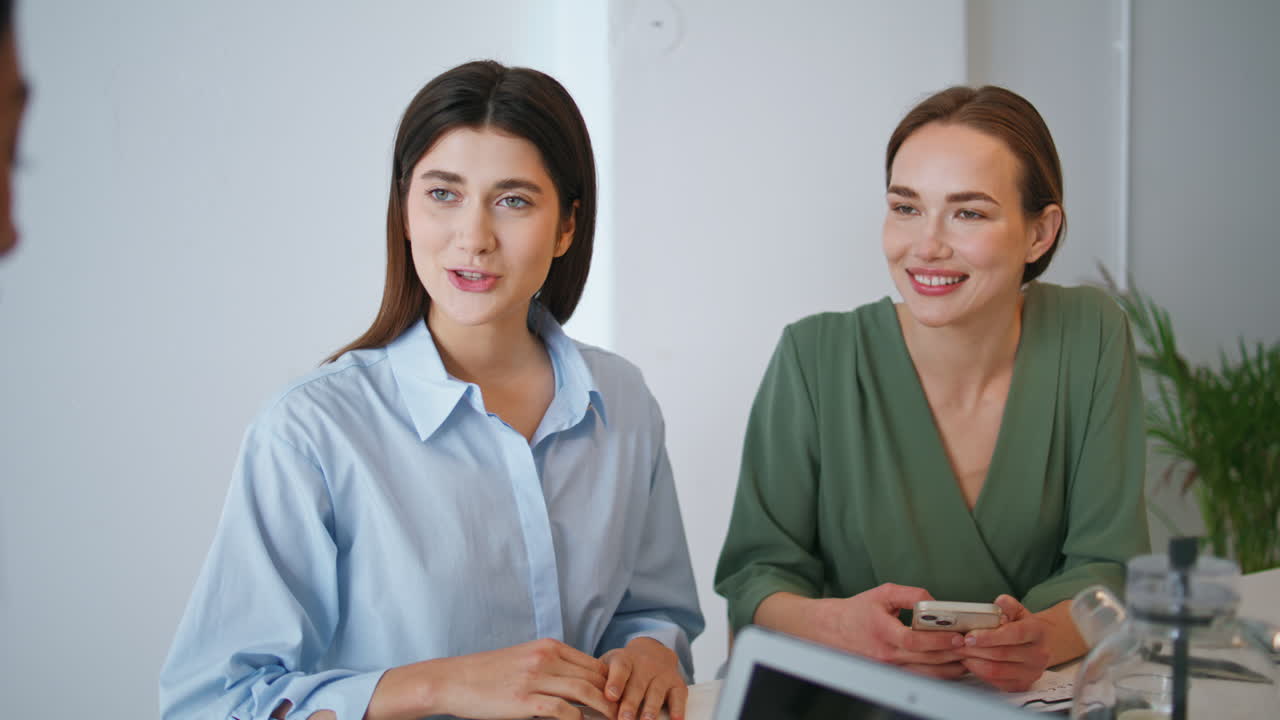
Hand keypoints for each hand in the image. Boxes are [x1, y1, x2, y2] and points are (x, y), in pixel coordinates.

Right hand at [389, 638, 615, 719]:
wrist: (453, 680)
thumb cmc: (488, 674)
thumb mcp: (524, 660)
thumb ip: (552, 666)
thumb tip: (580, 683)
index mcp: (548, 647)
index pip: (593, 663)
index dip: (613, 683)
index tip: (624, 699)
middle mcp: (545, 658)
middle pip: (594, 677)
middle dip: (615, 697)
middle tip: (627, 714)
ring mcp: (534, 678)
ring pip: (584, 693)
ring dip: (604, 710)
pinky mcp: (523, 700)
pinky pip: (561, 711)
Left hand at [601, 637, 686, 719]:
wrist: (653, 651)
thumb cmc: (624, 667)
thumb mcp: (609, 664)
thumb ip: (599, 679)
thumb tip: (582, 696)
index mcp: (624, 659)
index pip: (620, 668)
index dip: (615, 681)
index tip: (610, 696)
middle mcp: (645, 665)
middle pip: (637, 684)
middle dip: (631, 703)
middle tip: (625, 719)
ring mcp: (662, 674)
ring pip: (657, 692)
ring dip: (651, 708)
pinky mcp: (677, 683)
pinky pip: (679, 696)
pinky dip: (678, 708)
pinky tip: (676, 719)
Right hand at [812, 583, 966, 679]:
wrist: (834, 630)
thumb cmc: (859, 611)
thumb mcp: (883, 593)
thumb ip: (911, 594)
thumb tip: (936, 602)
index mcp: (881, 631)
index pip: (913, 640)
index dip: (937, 640)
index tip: (956, 636)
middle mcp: (886, 654)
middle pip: (925, 659)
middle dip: (953, 653)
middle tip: (972, 645)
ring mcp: (890, 668)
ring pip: (927, 673)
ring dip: (950, 666)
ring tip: (968, 656)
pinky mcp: (893, 674)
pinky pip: (921, 677)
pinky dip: (939, 672)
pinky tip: (953, 665)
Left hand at [956, 594, 1050, 691]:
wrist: (1043, 644)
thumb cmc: (1024, 625)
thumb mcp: (1018, 610)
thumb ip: (1008, 605)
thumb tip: (999, 603)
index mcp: (1037, 631)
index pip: (1013, 634)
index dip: (989, 636)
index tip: (969, 637)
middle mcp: (1039, 654)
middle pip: (1001, 654)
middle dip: (974, 649)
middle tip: (957, 644)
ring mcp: (1032, 672)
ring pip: (996, 671)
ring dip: (974, 662)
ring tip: (961, 652)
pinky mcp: (1023, 684)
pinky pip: (996, 682)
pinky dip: (979, 672)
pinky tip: (970, 662)